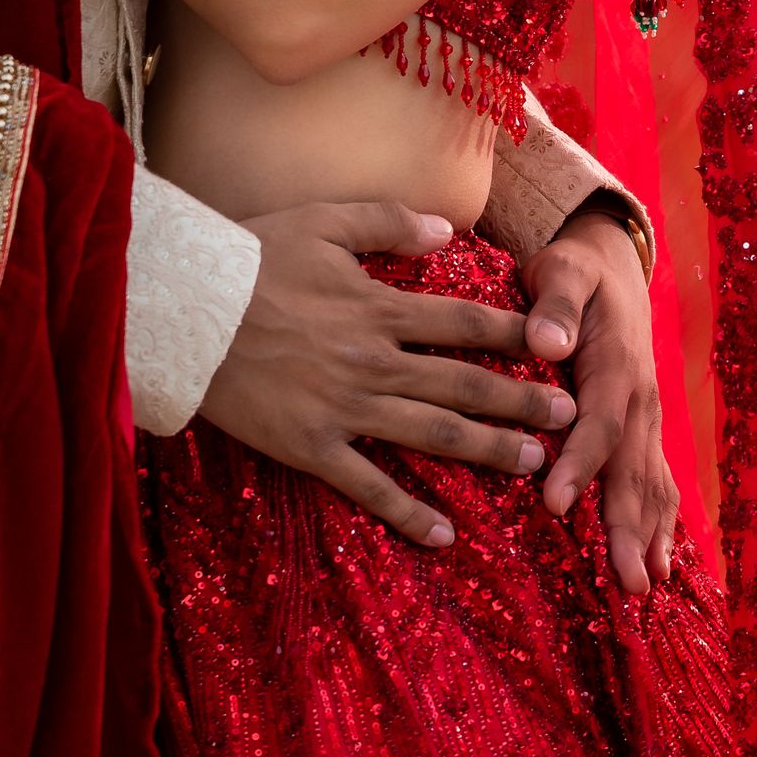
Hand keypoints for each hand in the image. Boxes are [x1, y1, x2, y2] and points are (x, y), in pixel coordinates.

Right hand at [199, 200, 576, 549]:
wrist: (187, 309)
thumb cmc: (251, 257)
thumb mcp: (323, 221)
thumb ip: (388, 222)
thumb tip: (446, 230)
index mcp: (379, 307)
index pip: (464, 323)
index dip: (516, 335)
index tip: (555, 347)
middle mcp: (373, 361)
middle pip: (463, 385)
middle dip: (521, 402)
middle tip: (569, 417)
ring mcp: (344, 408)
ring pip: (431, 435)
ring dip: (487, 451)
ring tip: (533, 465)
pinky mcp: (311, 446)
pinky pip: (367, 486)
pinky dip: (407, 513)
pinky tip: (442, 535)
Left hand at [521, 207, 677, 593]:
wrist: (610, 265)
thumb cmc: (574, 270)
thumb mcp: (561, 269)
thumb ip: (555, 301)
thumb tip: (548, 342)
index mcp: (616, 363)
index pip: (599, 422)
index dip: (579, 465)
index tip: (553, 504)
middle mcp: (640, 398)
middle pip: (633, 468)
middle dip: (628, 525)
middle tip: (626, 582)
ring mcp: (647, 416)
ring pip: (650, 481)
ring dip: (648, 535)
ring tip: (643, 587)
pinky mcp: (644, 428)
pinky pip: (656, 479)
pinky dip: (660, 523)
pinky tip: (658, 565)